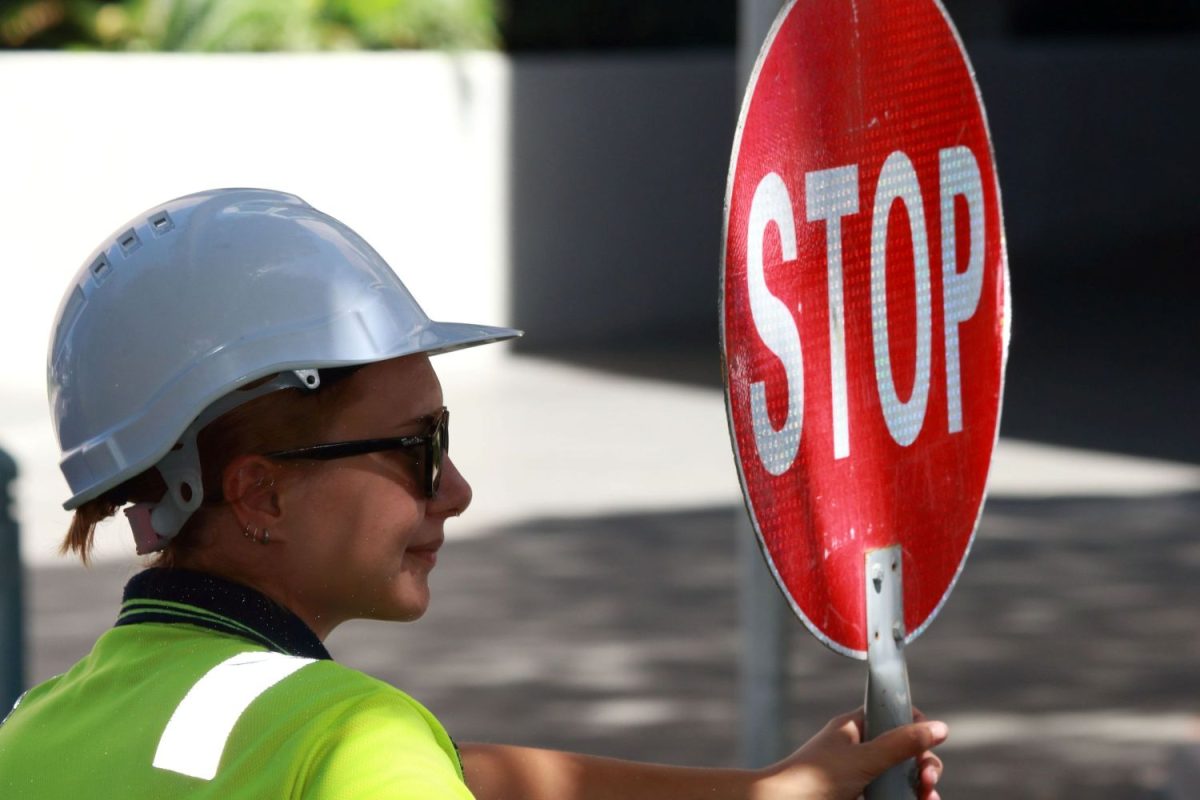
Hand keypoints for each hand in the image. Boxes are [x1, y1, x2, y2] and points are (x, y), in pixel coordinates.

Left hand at [754, 707, 946, 799]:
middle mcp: (858, 748)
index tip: (929, 741)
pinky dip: (906, 798)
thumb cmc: (817, 778)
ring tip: (927, 798)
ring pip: (900, 776)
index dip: (915, 726)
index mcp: (854, 727)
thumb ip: (902, 744)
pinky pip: (890, 795)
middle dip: (923, 763)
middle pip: (904, 750)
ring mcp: (859, 775)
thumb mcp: (865, 758)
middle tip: (927, 780)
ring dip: (920, 786)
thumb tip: (941, 728)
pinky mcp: (860, 797)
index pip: (893, 715)